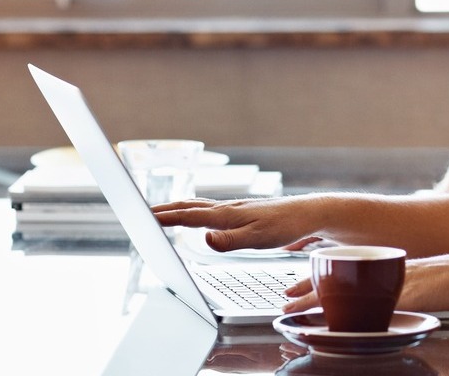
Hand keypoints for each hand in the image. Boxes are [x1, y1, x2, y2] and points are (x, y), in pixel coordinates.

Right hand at [151, 196, 325, 251]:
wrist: (306, 213)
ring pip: (198, 206)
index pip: (189, 215)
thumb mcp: (258, 239)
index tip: (143, 216)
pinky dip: (193, 211)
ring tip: (161, 213)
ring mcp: (233, 209)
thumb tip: (204, 239)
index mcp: (226, 215)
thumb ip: (230, 241)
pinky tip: (195, 217)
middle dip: (165, 210)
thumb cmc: (284, 226)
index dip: (165, 217)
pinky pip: (208, 210)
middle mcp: (226, 209)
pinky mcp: (240, 213)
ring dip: (177, 209)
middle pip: (189, 206)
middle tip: (142, 212)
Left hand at [279, 252, 448, 315]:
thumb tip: (390, 295)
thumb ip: (402, 281)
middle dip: (309, 290)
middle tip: (286, 297)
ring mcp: (390, 283)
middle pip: (339, 280)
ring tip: (294, 306)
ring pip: (345, 292)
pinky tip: (331, 321)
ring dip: (317, 302)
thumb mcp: (421, 276)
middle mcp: (383, 272)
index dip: (320, 279)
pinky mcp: (401, 295)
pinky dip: (347, 313)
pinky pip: (366, 307)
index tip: (299, 285)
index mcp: (385, 267)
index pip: (345, 270)